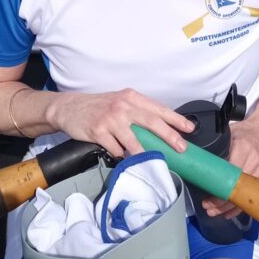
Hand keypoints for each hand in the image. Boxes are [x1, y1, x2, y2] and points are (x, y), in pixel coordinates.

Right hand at [47, 88, 195, 158]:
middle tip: (181, 147)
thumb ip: (137, 111)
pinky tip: (122, 157)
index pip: (158, 108)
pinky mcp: (98, 131)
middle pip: (151, 122)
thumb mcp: (120, 102)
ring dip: (143, 153)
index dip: (175, 119)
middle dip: (169, 136)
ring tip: (152, 161)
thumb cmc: (99, 106)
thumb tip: (160, 129)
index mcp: (131, 97)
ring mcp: (110, 118)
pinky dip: (120, 155)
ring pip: (133, 140)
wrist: (69, 107)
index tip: (189, 128)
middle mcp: (122, 105)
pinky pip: (115, 149)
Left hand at [202, 117, 258, 218]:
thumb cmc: (246, 132)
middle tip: (207, 207)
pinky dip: (239, 206)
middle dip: (220, 202)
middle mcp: (253, 162)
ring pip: (243, 195)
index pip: (229, 173)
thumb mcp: (230, 133)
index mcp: (243, 149)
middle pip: (236, 188)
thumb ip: (218, 146)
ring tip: (214, 212)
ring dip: (228, 207)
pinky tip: (228, 212)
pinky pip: (251, 196)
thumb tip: (200, 158)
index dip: (217, 187)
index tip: (206, 195)